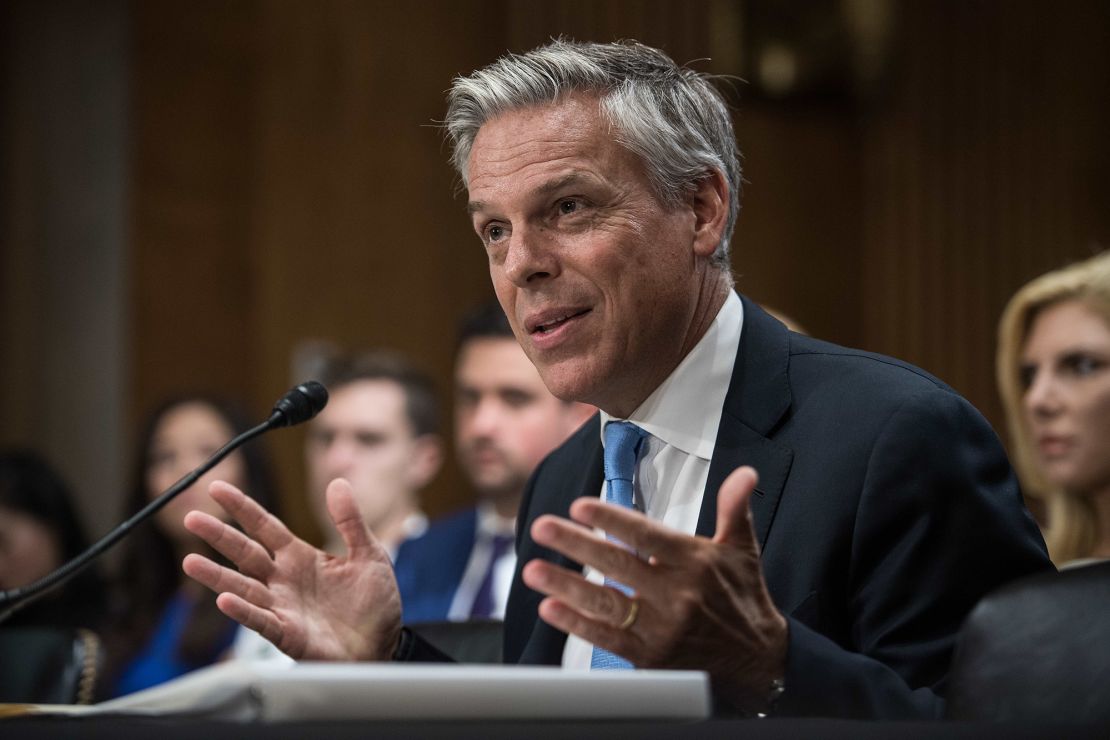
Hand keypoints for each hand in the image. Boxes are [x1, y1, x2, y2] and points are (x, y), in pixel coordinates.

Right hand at [182, 478, 400, 661]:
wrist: (384, 645)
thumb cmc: (374, 603)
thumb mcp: (369, 554)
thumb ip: (351, 521)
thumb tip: (339, 482)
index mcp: (300, 556)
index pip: (265, 526)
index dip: (242, 507)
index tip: (216, 487)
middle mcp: (284, 580)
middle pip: (245, 553)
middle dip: (218, 535)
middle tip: (190, 517)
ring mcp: (282, 606)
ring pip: (242, 587)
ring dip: (216, 576)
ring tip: (190, 562)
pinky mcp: (287, 633)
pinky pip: (260, 620)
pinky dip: (242, 611)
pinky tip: (224, 599)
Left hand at [522, 466, 786, 708]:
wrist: (758, 661)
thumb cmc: (743, 597)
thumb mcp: (742, 549)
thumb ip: (735, 508)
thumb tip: (745, 473)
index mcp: (693, 562)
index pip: (646, 536)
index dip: (612, 520)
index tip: (580, 506)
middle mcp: (675, 594)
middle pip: (617, 565)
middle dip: (575, 545)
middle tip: (541, 527)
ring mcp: (660, 628)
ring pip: (606, 603)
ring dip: (565, 586)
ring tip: (532, 569)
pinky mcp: (650, 656)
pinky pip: (608, 638)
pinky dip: (577, 625)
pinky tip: (550, 609)